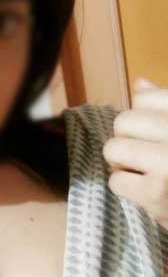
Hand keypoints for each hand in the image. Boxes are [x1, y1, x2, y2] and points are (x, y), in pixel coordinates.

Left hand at [102, 77, 167, 230]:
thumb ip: (167, 106)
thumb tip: (140, 84)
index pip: (143, 99)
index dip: (142, 119)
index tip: (155, 135)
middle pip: (123, 121)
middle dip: (126, 140)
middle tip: (144, 156)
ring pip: (114, 148)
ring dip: (121, 163)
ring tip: (142, 171)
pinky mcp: (155, 193)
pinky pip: (115, 181)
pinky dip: (125, 187)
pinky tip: (144, 190)